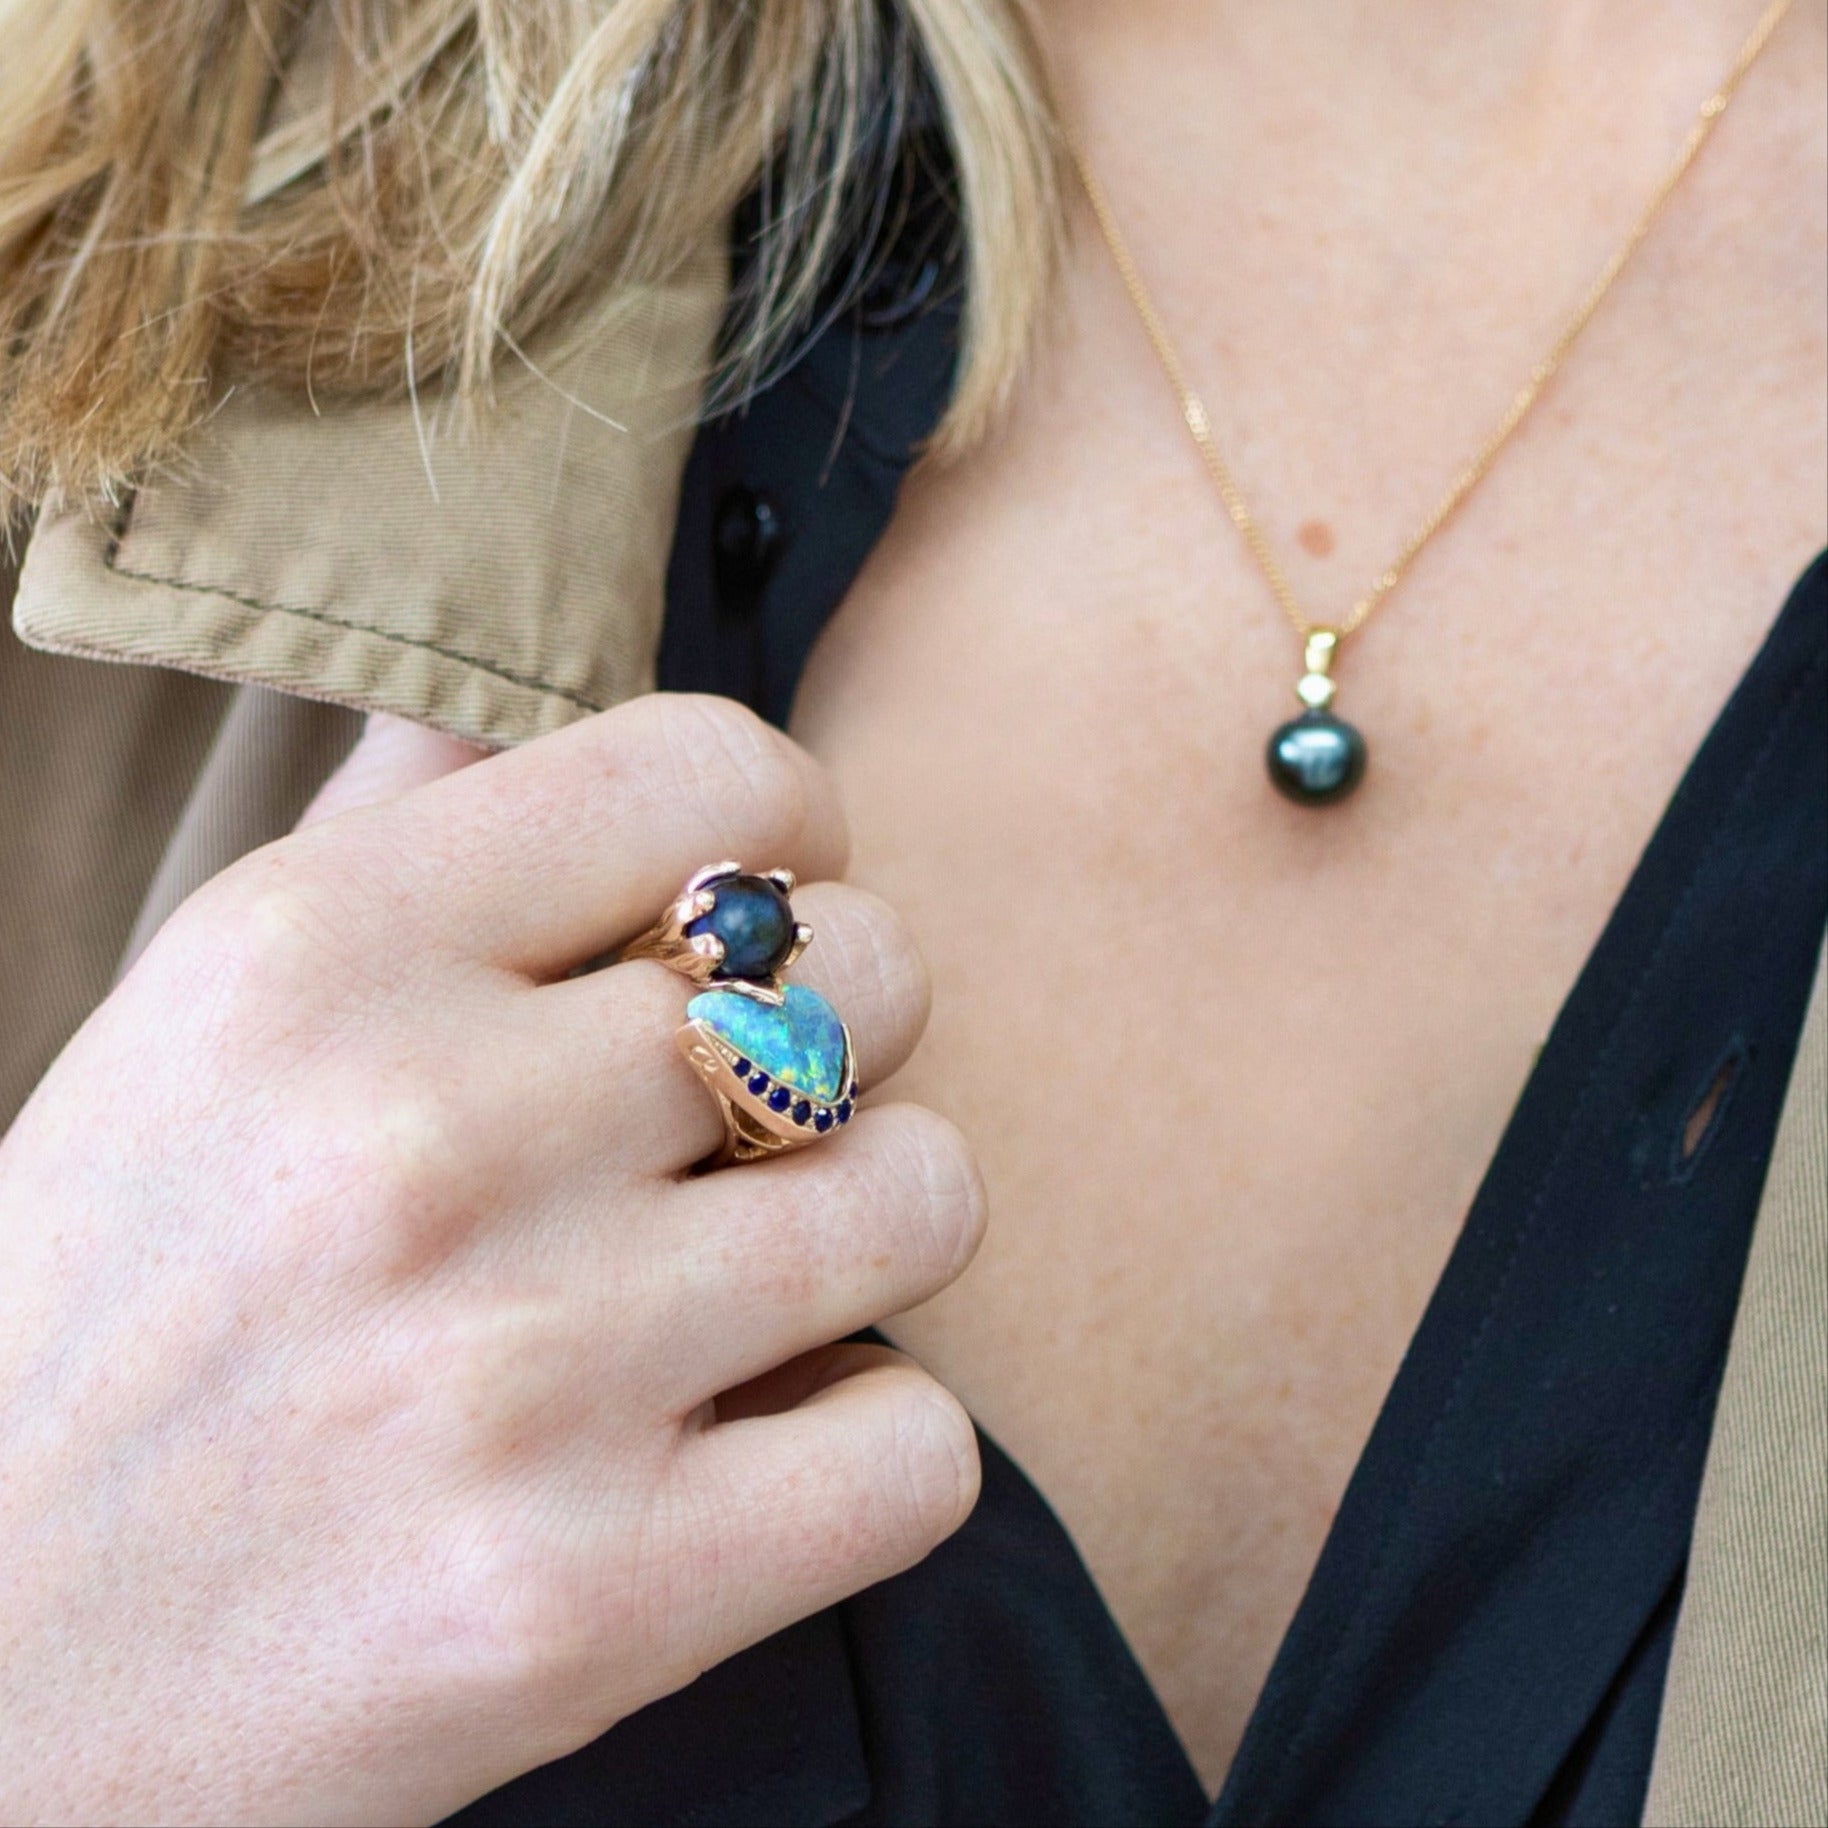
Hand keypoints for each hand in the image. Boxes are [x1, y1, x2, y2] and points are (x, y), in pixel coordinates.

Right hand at [0, 696, 984, 1824]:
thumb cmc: (106, 1323)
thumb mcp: (200, 1022)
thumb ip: (394, 834)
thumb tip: (537, 691)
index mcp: (317, 955)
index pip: (716, 770)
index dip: (790, 832)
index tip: (755, 916)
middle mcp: (425, 1139)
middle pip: (872, 973)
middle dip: (842, 1041)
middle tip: (735, 1127)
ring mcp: (522, 1375)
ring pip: (928, 1193)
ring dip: (869, 1234)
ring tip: (747, 1285)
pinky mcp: (594, 1603)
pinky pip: (920, 1450)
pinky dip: (868, 1452)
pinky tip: (747, 1450)